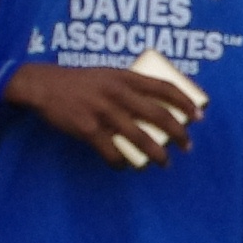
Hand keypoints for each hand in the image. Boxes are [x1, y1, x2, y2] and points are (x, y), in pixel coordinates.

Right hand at [2, 62, 201, 166]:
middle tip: (187, 146)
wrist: (43, 85)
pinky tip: (125, 168)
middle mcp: (118, 93)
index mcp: (125, 77)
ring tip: (165, 162)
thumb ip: (128, 86)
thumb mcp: (107, 75)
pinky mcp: (88, 129)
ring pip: (140, 137)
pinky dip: (121, 164)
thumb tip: (154, 105)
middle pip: (158, 115)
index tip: (199, 116)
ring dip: (156, 154)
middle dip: (178, 133)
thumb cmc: (78, 82)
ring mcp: (103, 112)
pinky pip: (112, 152)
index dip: (185, 102)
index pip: (164, 87)